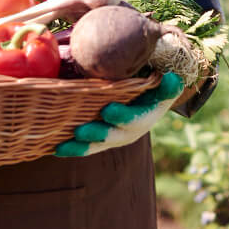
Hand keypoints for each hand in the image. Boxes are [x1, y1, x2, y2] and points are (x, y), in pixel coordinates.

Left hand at [55, 72, 183, 156]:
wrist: (148, 99)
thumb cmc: (153, 86)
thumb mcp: (164, 85)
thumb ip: (168, 85)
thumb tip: (173, 79)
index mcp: (147, 116)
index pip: (136, 119)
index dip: (122, 117)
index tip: (106, 110)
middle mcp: (131, 131)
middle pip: (114, 136)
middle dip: (97, 134)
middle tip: (79, 130)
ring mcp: (116, 136)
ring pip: (98, 145)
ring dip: (81, 147)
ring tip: (62, 145)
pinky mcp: (103, 139)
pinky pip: (88, 146)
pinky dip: (73, 148)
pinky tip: (55, 148)